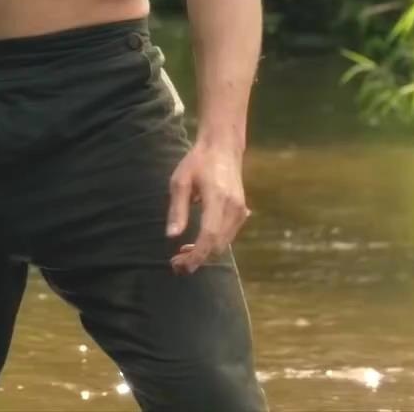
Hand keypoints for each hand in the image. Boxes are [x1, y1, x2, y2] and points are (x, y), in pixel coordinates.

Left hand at [166, 140, 249, 274]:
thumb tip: (171, 236)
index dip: (196, 255)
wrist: (223, 147)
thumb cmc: (197, 162)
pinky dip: (213, 245)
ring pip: (224, 244)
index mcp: (217, 198)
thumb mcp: (180, 181)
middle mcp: (233, 208)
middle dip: (197, 258)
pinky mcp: (241, 212)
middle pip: (217, 245)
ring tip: (182, 254)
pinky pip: (228, 236)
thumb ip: (177, 209)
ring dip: (204, 253)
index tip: (180, 265)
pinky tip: (195, 244)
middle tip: (175, 263)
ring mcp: (240, 211)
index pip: (209, 236)